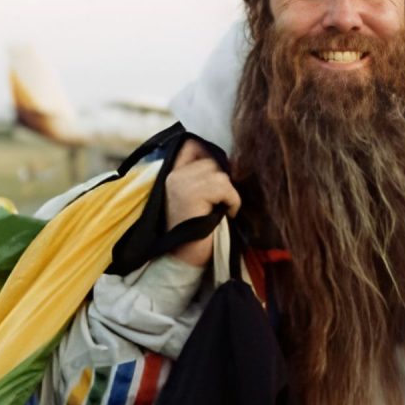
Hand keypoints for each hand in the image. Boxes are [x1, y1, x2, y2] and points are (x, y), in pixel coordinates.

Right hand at [165, 139, 240, 266]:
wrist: (184, 259)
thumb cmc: (198, 230)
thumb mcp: (198, 197)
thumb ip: (205, 177)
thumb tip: (231, 159)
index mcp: (172, 174)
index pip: (192, 144)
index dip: (209, 153)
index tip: (219, 176)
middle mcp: (173, 175)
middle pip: (213, 161)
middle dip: (223, 182)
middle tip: (221, 203)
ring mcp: (180, 183)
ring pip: (220, 175)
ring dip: (229, 194)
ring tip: (221, 210)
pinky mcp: (191, 194)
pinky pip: (224, 187)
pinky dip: (232, 201)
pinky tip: (225, 214)